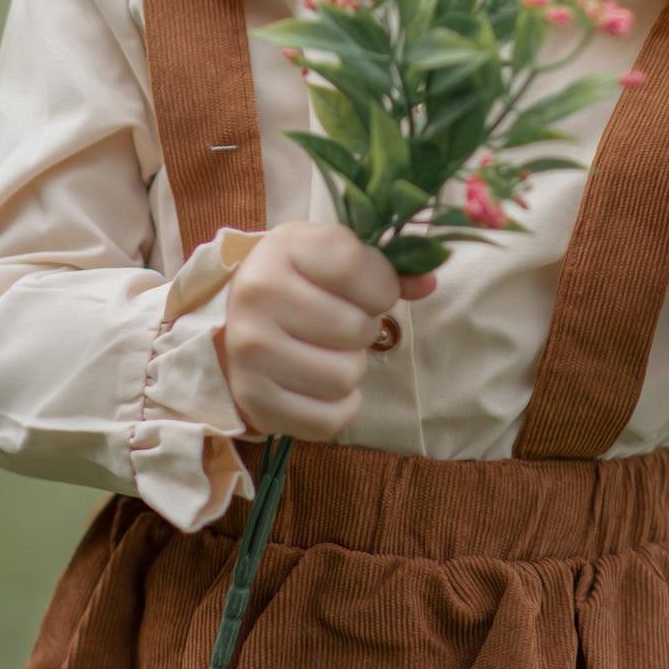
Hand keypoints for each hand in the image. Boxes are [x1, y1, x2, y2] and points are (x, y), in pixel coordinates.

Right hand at [216, 222, 435, 439]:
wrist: (241, 317)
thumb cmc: (301, 279)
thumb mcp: (336, 254)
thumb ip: (387, 266)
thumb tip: (427, 283)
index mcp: (284, 248)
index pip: (358, 268)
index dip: (382, 285)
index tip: (372, 290)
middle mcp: (259, 296)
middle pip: (356, 328)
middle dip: (363, 328)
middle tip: (341, 322)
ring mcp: (249, 351)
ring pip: (344, 377)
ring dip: (350, 368)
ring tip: (328, 350)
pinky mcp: (253, 399)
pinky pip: (327, 420)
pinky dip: (339, 407)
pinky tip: (320, 383)